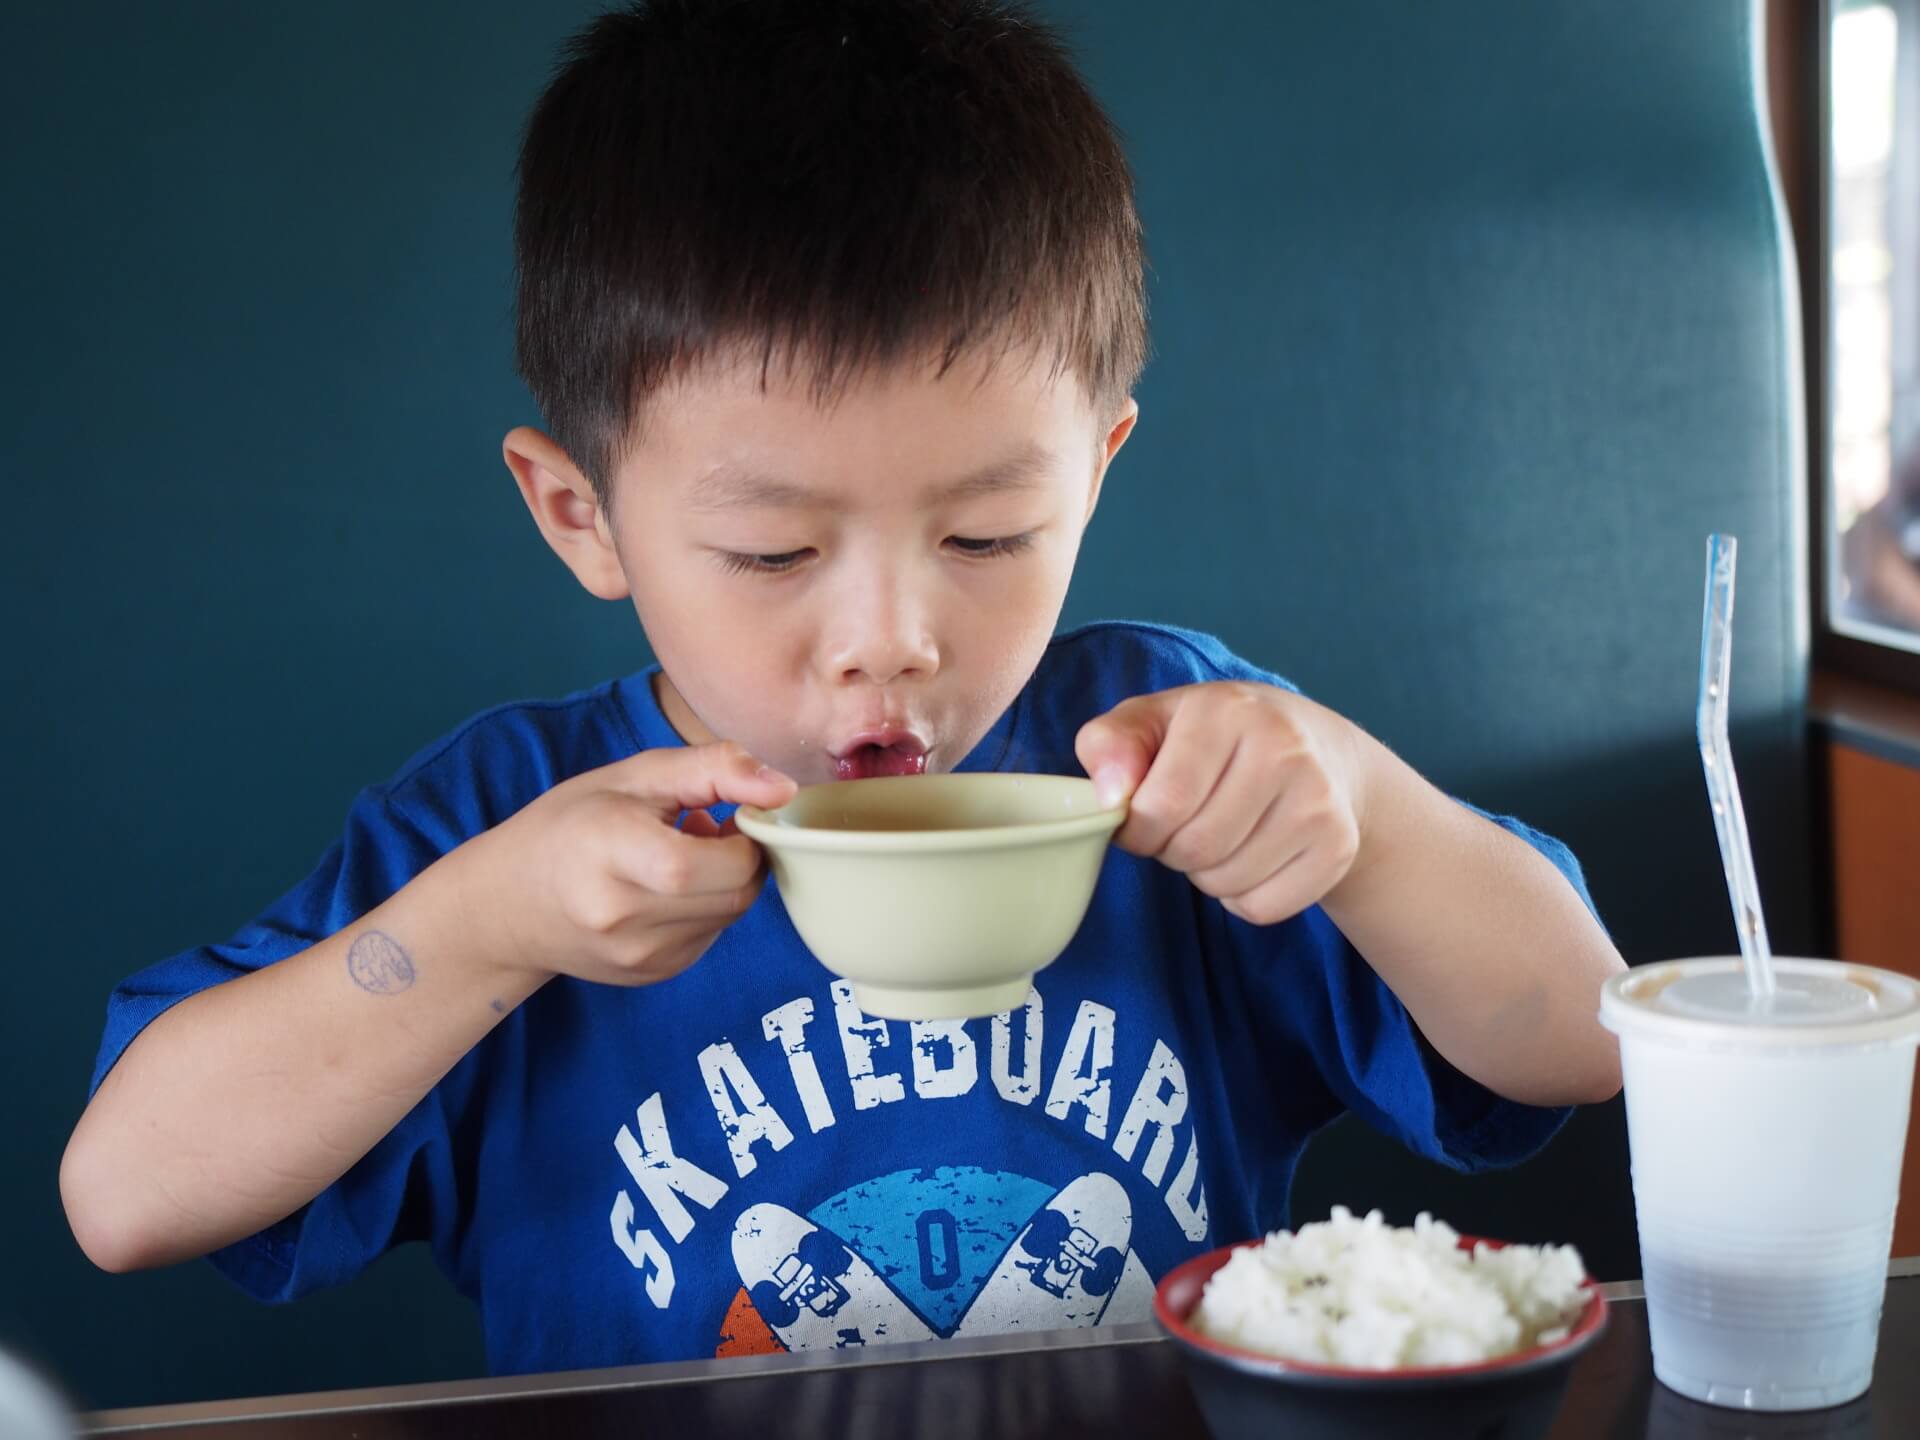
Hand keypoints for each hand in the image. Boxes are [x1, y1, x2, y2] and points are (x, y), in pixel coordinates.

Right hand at [465, 741, 797, 986]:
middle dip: (741, 857)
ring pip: (731, 916)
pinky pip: (712, 936)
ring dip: (725, 882)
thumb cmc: (569, 826)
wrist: (506, 905)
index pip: (726, 862)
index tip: (724, 811)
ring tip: (678, 856)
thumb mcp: (634, 776)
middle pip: (738, 893)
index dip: (746, 835)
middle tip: (707, 828)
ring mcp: (640, 956)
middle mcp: (626, 917)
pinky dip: (706, 908)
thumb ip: (716, 769)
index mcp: (617, 853)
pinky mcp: (653, 975)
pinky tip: (666, 889)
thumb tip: (785, 788)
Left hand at [1075, 682, 1372, 924]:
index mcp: (1226, 711)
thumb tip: (1109, 796)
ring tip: (1220, 834)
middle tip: (1184, 825)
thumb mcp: (1153, 721)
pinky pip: (1262, 907)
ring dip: (1206, 874)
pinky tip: (1252, 855)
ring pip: (1227, 883)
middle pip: (1195, 848)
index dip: (1137, 828)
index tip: (1141, 818)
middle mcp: (1283, 750)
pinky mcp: (1338, 847)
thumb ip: (1110, 745)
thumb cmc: (1217, 738)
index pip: (1162, 805)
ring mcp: (1318, 801)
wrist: (1321, 751)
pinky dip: (1243, 897)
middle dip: (1171, 850)